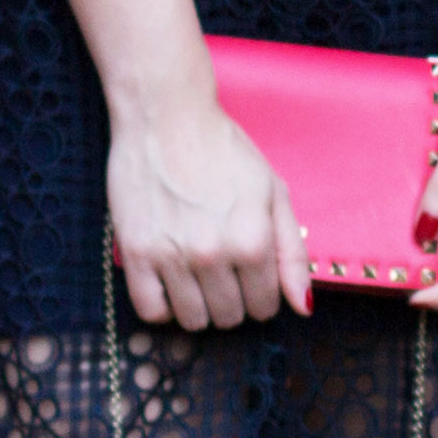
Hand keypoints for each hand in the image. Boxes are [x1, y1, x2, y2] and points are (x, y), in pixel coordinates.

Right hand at [111, 88, 311, 331]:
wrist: (165, 117)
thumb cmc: (224, 150)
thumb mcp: (273, 192)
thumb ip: (292, 252)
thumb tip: (302, 307)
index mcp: (253, 240)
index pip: (266, 306)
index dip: (262, 294)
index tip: (251, 275)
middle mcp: (213, 253)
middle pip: (230, 317)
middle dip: (234, 301)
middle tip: (225, 272)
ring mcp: (171, 255)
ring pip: (193, 320)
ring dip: (201, 307)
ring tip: (199, 277)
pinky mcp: (135, 252)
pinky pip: (151, 310)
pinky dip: (164, 307)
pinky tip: (171, 284)